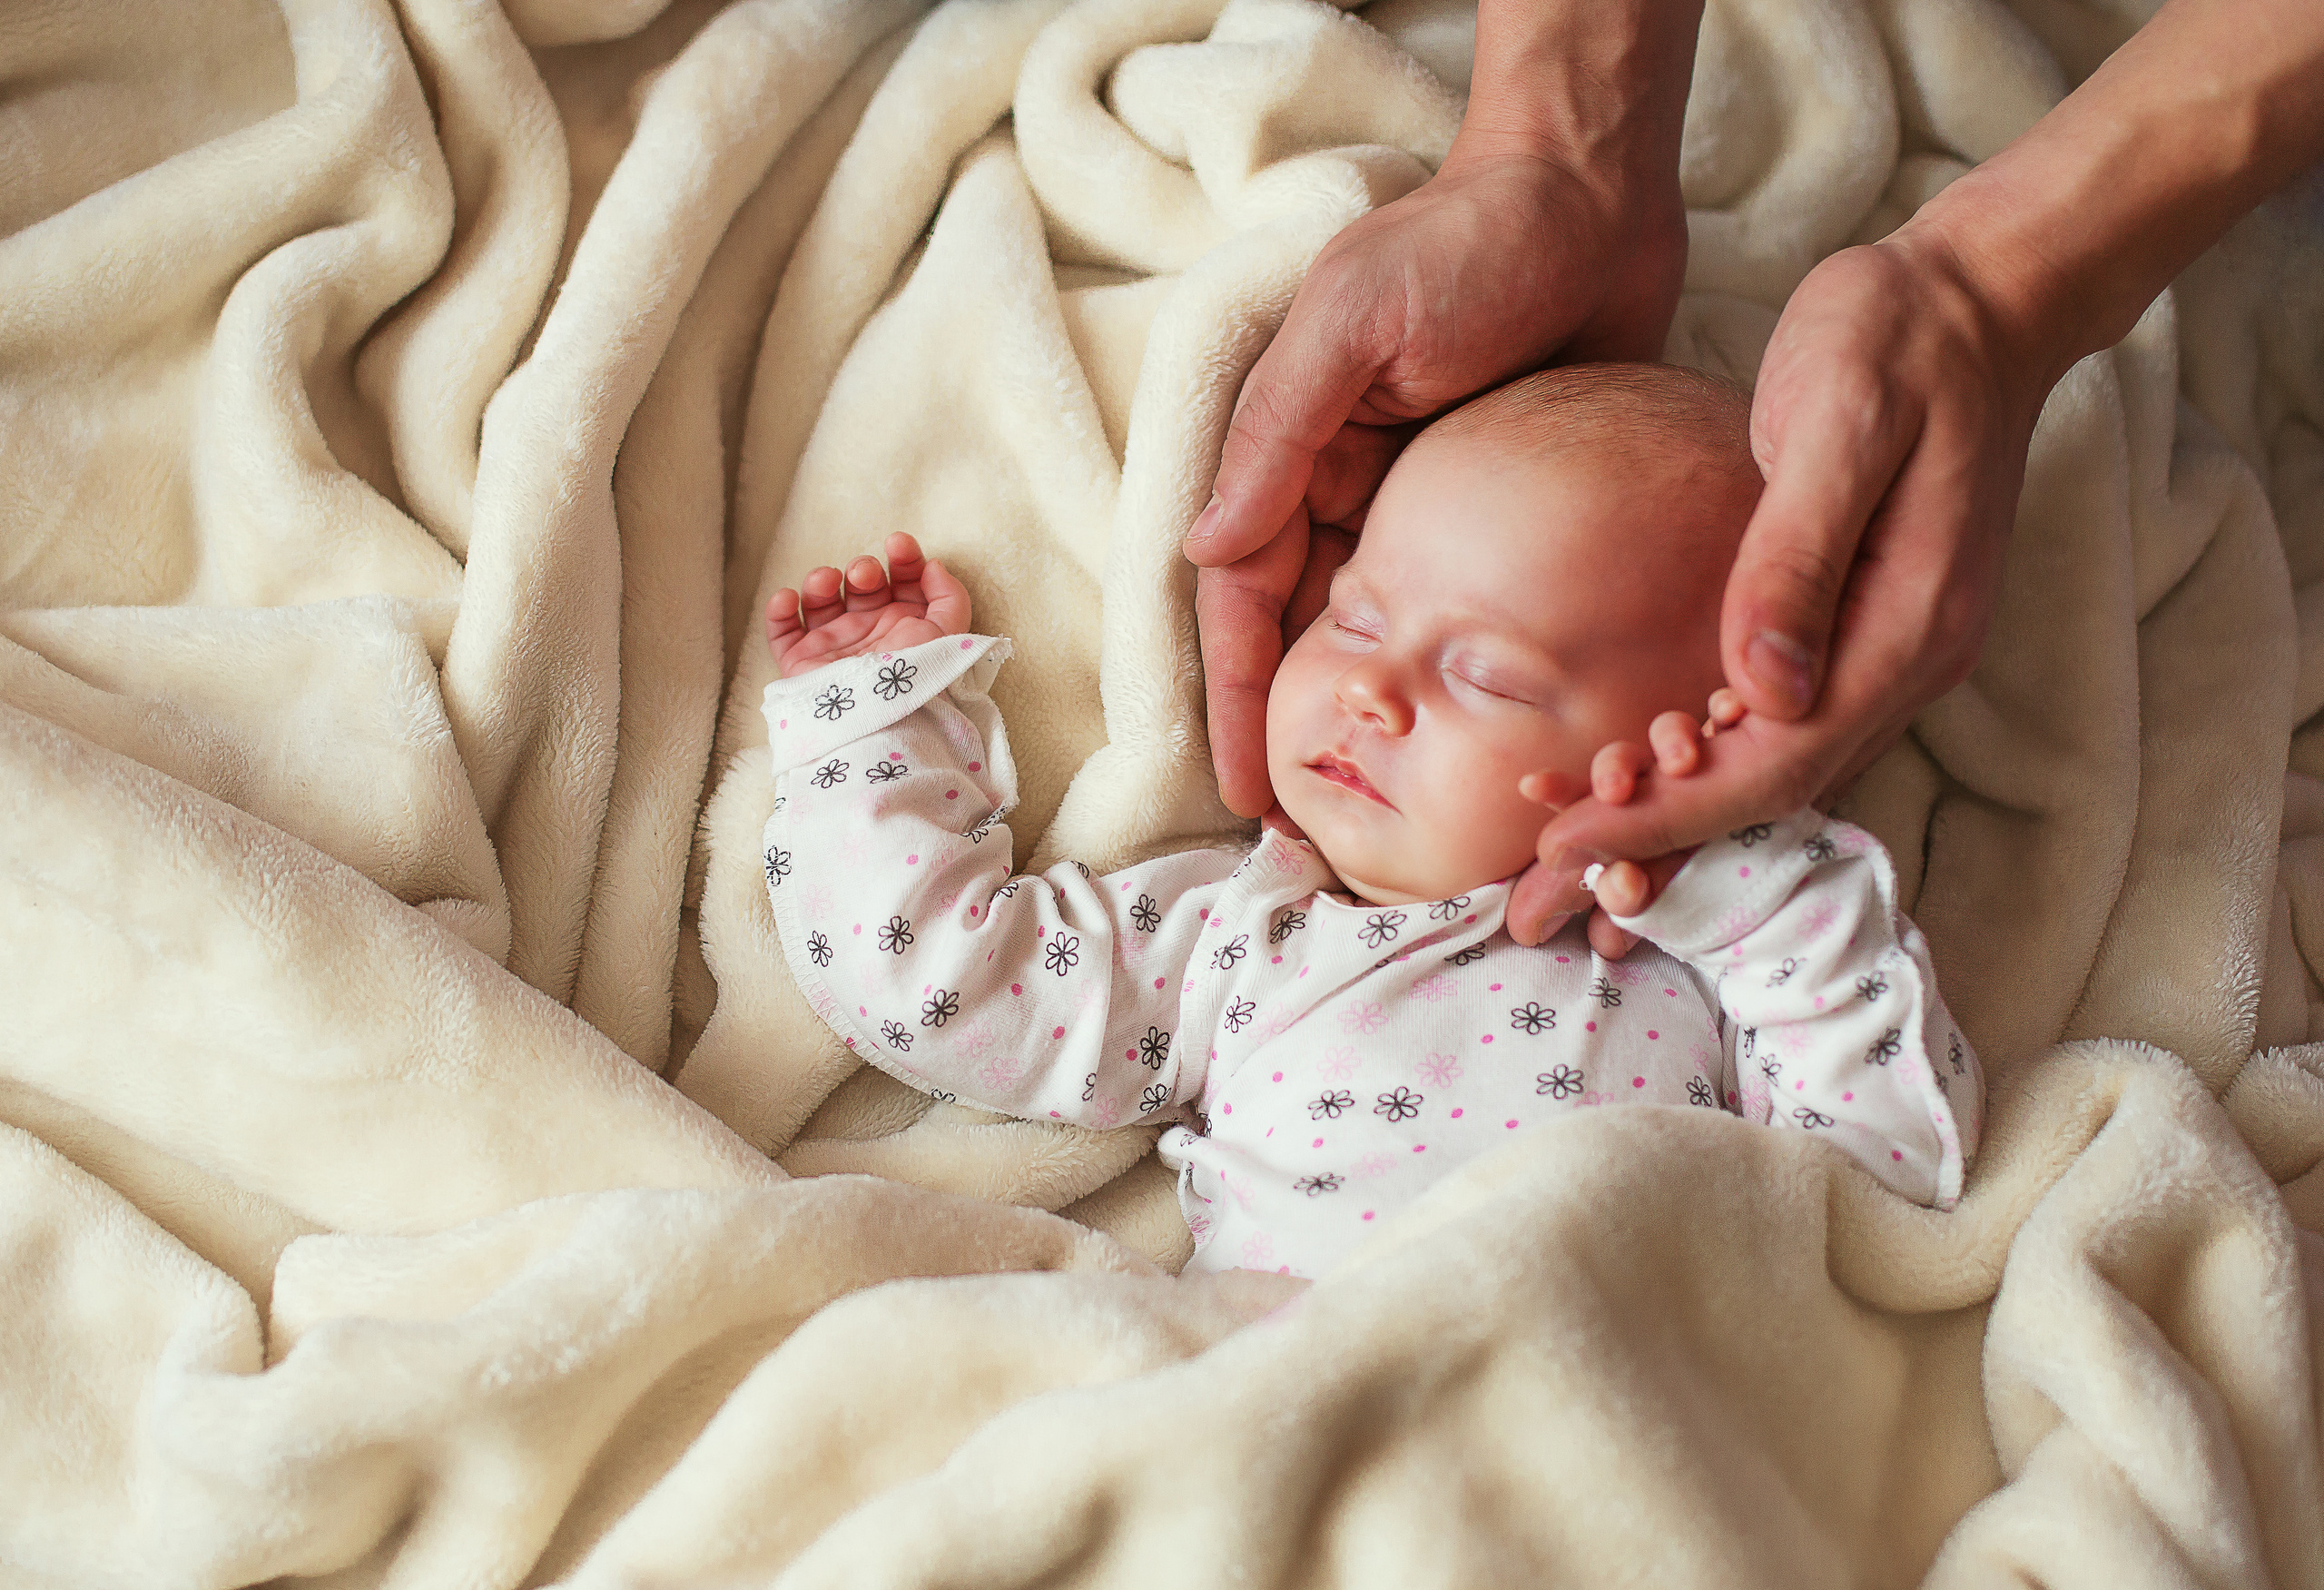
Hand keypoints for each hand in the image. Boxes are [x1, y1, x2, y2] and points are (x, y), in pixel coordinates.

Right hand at [765, 532, 971, 677]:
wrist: (884, 721)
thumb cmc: (920, 679)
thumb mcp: (949, 635)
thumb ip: (950, 595)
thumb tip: (934, 565)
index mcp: (904, 625)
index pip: (902, 581)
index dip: (902, 557)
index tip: (899, 544)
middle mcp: (869, 633)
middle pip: (861, 586)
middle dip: (863, 569)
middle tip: (864, 575)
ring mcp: (834, 647)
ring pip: (820, 601)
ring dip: (819, 581)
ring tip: (825, 581)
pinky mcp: (803, 664)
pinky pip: (782, 632)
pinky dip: (778, 611)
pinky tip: (787, 599)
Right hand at [1184, 146, 1688, 820]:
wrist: (1593, 195)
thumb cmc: (1468, 244)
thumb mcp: (1357, 325)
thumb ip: (1280, 434)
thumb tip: (1202, 550)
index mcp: (1292, 453)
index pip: (1244, 601)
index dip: (1241, 703)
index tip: (1249, 797)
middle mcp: (1343, 490)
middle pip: (1302, 638)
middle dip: (1298, 736)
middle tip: (1314, 839)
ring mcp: (1420, 506)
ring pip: (1378, 639)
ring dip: (1375, 722)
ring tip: (1389, 816)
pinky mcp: (1494, 513)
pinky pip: (1463, 612)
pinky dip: (1454, 678)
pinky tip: (1472, 742)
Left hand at [1511, 223, 2052, 927]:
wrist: (1973, 299)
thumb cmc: (1897, 339)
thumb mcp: (1839, 421)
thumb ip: (1797, 555)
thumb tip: (1760, 690)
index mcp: (1910, 626)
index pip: (1778, 763)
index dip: (1667, 815)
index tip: (1562, 846)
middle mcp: (1909, 662)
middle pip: (1772, 793)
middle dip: (1652, 843)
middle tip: (1535, 886)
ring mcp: (1892, 651)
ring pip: (1774, 771)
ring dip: (1671, 815)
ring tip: (1558, 850)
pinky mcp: (1861, 630)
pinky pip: (1779, 727)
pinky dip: (1700, 761)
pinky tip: (1629, 772)